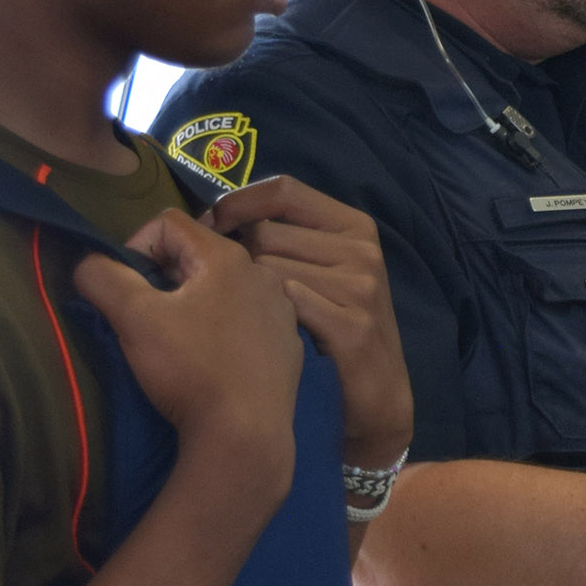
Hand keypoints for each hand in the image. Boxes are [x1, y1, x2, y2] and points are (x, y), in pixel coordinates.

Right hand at [73, 211, 300, 479]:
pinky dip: (223, 328)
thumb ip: (102, 277)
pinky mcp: (288, 343)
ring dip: (193, 302)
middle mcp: (263, 274)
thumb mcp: (134, 317)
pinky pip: (247, 320)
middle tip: (147, 316)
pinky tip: (212, 359)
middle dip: (164, 276)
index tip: (124, 287)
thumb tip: (88, 262)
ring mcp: (282, 310)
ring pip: (224, 289)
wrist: (246, 433)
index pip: (169, 223)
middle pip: (199, 254)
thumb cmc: (190, 369)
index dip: (135, 246)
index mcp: (228, 257)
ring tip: (178, 340)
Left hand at [206, 175, 412, 467]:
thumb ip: (292, 239)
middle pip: (265, 233)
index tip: (208, 226)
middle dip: (233, 259)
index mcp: (355, 227)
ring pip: (265, 271)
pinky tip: (267, 339)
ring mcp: (360, 288)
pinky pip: (283, 306)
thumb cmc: (339, 328)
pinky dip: (267, 322)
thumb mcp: (329, 272)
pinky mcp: (352, 327)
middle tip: (222, 289)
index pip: (283, 190)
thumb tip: (219, 214)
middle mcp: (362, 251)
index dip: (236, 203)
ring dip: (245, 296)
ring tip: (247, 319)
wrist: (378, 395)